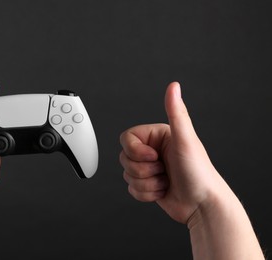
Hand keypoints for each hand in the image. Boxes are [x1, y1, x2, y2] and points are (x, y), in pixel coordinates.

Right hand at [119, 82, 224, 223]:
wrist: (202, 205)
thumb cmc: (198, 172)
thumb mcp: (186, 140)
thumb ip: (177, 113)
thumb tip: (174, 86)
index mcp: (157, 136)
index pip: (126, 138)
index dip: (136, 151)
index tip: (155, 157)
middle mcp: (151, 150)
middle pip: (124, 158)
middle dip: (143, 170)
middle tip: (164, 170)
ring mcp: (149, 168)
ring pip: (127, 175)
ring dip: (147, 183)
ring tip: (166, 182)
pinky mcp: (147, 184)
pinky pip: (132, 189)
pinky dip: (147, 194)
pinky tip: (163, 191)